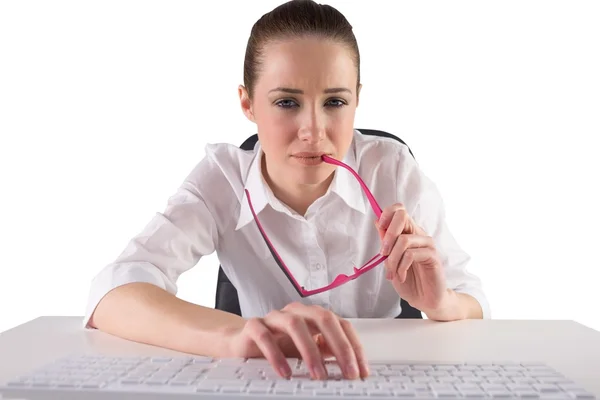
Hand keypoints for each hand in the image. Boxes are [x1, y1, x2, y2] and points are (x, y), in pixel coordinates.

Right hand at [225, 302, 368, 379]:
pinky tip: (285, 372)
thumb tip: (351, 365)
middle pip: (323, 318)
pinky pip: (265, 336)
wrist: (244, 342)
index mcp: (314, 315)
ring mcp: (275, 317)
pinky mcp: (254, 326)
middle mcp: (297, 312)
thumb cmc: (280, 345)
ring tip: (318, 375)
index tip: (361, 370)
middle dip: (340, 346)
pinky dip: (276, 355)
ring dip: (310, 351)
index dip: (354, 347)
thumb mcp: (309, 349)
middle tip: (348, 372)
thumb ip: (328, 350)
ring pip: (295, 325)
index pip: (341, 325)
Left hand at [376, 203, 447, 312]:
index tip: (380, 228)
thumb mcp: (390, 260)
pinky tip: (400, 276)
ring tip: (391, 273)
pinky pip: (411, 254)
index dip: (387, 214)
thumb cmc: (407, 279)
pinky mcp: (433, 256)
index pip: (399, 210)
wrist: (424, 299)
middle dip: (388, 234)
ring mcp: (427, 244)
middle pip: (402, 216)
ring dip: (392, 259)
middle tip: (383, 254)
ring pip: (404, 240)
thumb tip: (377, 221)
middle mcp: (418, 234)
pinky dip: (401, 267)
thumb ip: (386, 242)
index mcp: (408, 232)